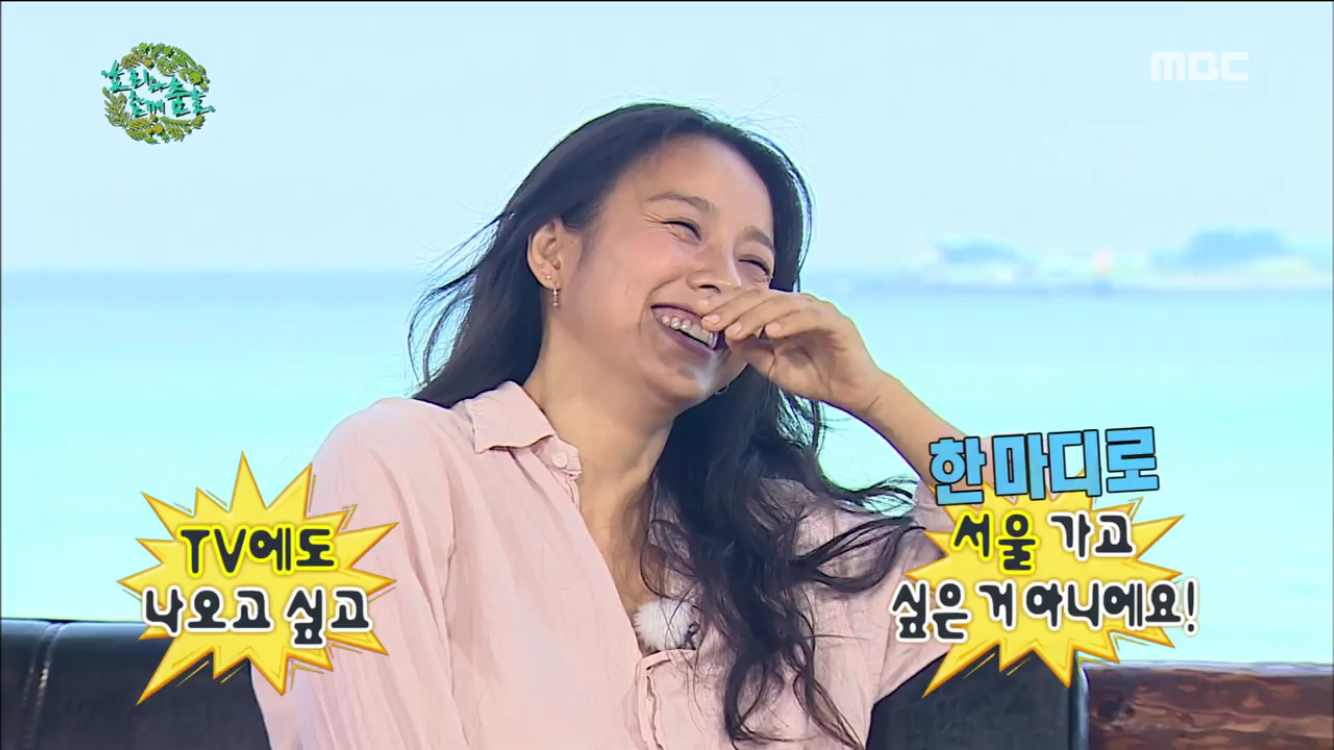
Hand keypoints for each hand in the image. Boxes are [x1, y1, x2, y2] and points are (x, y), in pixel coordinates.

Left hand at [695, 288, 887, 417]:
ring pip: (781, 304)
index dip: (725, 302)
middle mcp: (800, 305)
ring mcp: (819, 311)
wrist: (853, 394)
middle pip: (761, 297)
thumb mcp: (773, 367)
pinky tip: (770, 333)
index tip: (699, 311)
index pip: (751, 299)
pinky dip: (789, 323)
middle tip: (709, 320)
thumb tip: (726, 336)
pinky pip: (809, 317)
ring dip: (754, 317)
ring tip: (733, 331)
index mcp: (784, 312)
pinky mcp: (837, 323)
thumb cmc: (815, 377)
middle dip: (732, 308)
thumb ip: (752, 351)